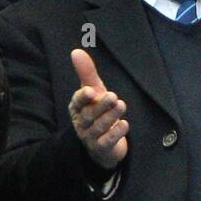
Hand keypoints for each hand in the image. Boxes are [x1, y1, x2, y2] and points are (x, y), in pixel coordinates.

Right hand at [68, 49, 127, 169]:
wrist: (104, 143)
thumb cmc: (97, 112)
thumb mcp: (94, 91)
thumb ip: (87, 73)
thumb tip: (76, 51)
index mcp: (77, 109)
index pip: (76, 103)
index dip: (82, 97)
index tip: (90, 91)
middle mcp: (81, 123)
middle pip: (89, 115)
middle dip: (101, 106)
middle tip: (114, 96)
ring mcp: (90, 138)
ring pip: (99, 127)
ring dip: (111, 117)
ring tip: (121, 105)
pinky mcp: (102, 148)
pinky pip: (107, 142)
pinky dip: (116, 133)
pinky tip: (124, 124)